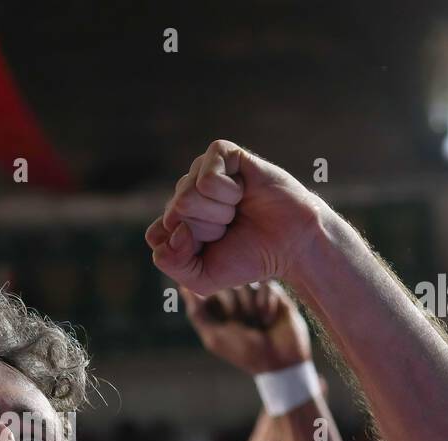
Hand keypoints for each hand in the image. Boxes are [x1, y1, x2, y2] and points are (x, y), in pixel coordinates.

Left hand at [146, 140, 325, 294]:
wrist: (291, 243)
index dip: (184, 248)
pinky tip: (243, 192)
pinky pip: (206, 180)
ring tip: (237, 210)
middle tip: (231, 227)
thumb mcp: (201, 278)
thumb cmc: (248, 258)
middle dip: (206, 230)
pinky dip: (227, 194)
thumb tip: (172, 227)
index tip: (212, 248)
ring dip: (219, 213)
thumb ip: (171, 264)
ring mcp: (201, 171)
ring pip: (186, 198)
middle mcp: (184, 194)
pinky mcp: (221, 154)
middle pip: (173, 215)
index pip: (156, 235)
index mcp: (175, 221)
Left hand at [182, 281, 310, 373]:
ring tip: (258, 324)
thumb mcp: (214, 337)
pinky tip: (269, 320)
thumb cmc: (243, 351)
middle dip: (235, 308)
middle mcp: (234, 298)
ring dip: (252, 308)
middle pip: (228, 285)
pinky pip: (266, 285)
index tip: (227, 321)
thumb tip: (181, 287)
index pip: (209, 289)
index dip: (219, 305)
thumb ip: (197, 313)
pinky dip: (266, 305)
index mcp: (217, 308)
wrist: (279, 360)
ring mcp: (253, 294)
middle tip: (244, 324)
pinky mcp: (273, 293)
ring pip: (247, 284)